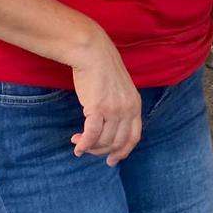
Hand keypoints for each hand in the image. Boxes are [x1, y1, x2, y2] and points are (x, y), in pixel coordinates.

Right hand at [68, 29, 141, 164]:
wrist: (93, 53)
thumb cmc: (102, 69)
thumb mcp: (120, 89)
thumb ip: (120, 106)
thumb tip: (110, 127)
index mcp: (135, 105)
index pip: (134, 137)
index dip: (123, 151)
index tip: (112, 160)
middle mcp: (128, 110)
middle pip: (117, 142)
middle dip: (102, 151)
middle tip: (88, 150)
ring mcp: (114, 110)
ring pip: (103, 140)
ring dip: (89, 146)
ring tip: (78, 142)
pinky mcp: (98, 108)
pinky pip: (91, 135)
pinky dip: (84, 144)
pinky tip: (77, 146)